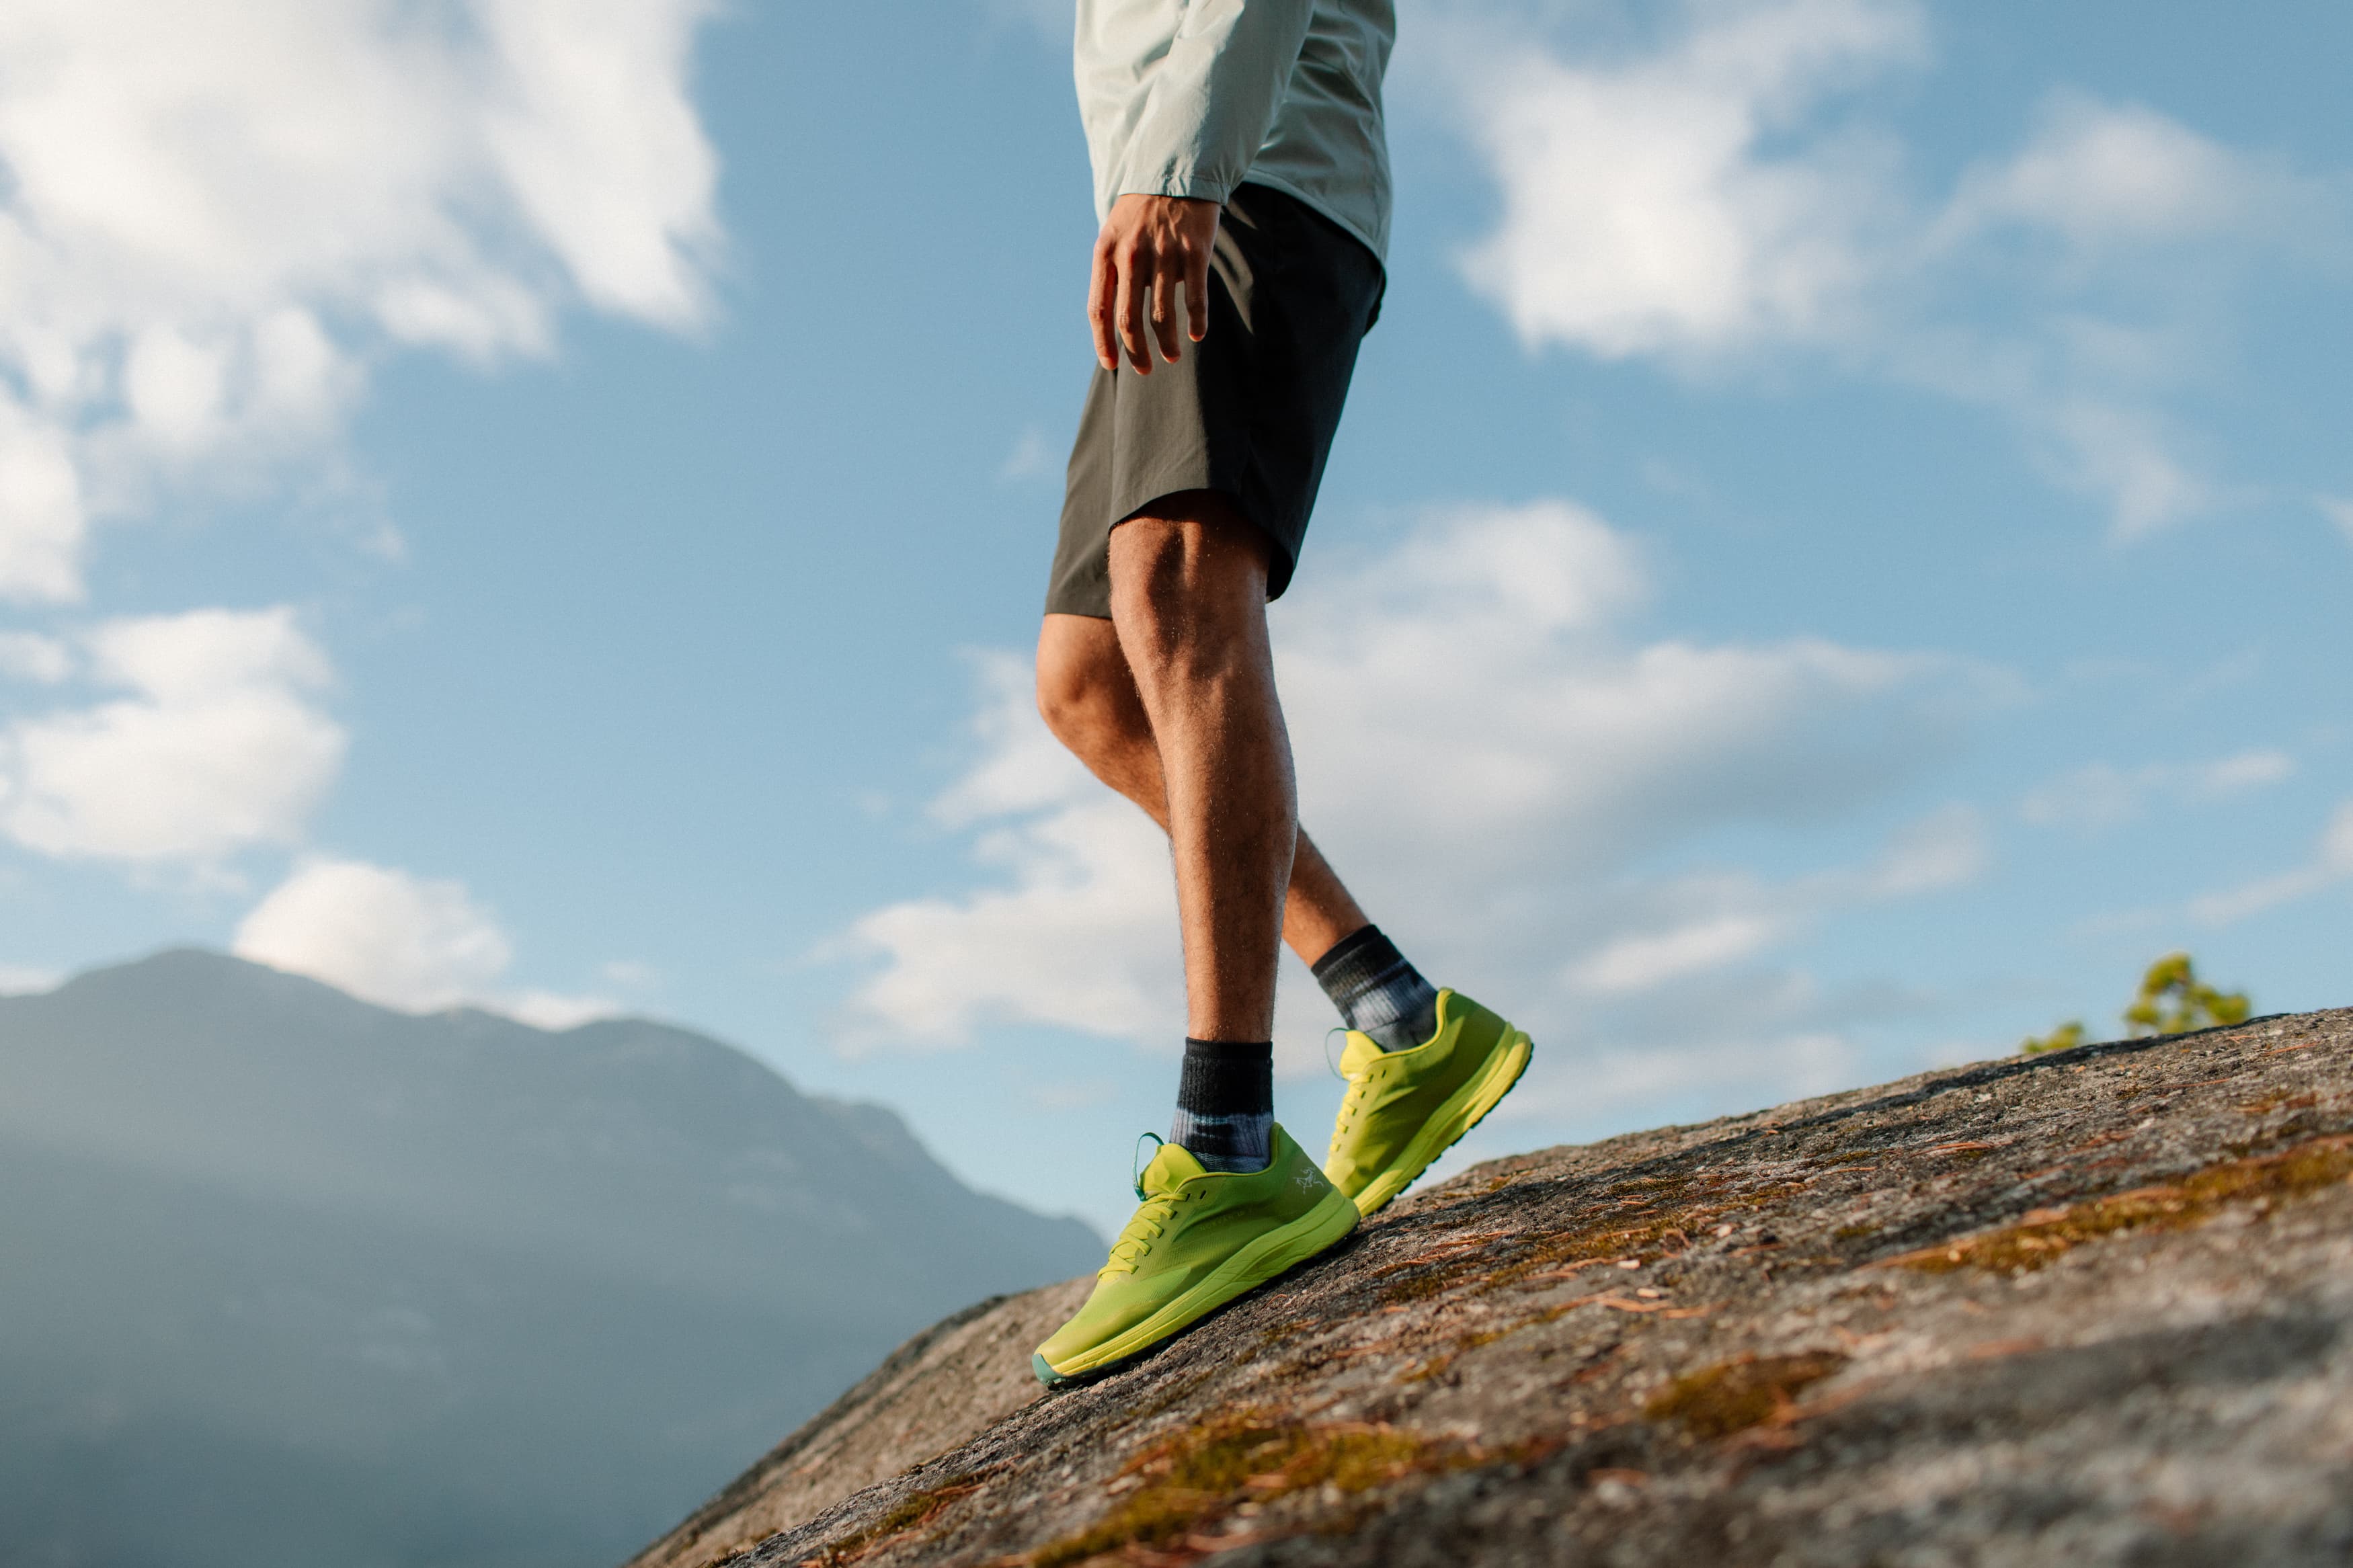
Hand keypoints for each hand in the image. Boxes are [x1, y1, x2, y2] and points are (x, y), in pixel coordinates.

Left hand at [1089, 194, 1220, 374]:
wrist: (1175, 171)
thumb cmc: (1141, 212)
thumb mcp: (1114, 235)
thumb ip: (1111, 272)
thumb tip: (1114, 321)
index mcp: (1106, 253)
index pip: (1099, 310)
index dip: (1104, 343)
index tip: (1112, 364)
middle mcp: (1132, 256)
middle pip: (1129, 320)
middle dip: (1137, 353)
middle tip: (1145, 370)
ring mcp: (1164, 254)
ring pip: (1163, 315)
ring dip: (1168, 344)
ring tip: (1172, 356)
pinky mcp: (1195, 251)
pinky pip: (1195, 297)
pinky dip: (1197, 321)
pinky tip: (1197, 335)